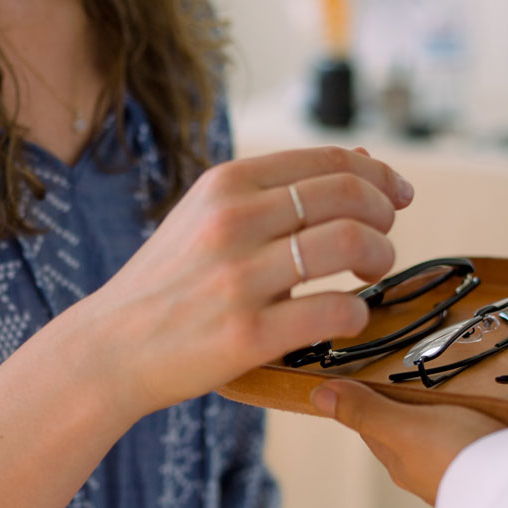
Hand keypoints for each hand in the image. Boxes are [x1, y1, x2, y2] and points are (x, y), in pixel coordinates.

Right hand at [72, 146, 414, 422]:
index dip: (380, 177)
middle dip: (385, 216)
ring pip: (352, 243)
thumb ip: (279, 188)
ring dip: (381, 258)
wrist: (110, 347)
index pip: (330, 161)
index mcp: (227, 184)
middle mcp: (233, 220)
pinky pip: (335, 311)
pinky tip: (347, 318)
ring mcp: (239, 277)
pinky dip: (357, 313)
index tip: (398, 197)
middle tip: (382, 240)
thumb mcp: (209, 215)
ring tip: (368, 275)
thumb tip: (364, 160)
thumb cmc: (170, 281)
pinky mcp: (246, 334)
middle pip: (350, 195)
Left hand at [311, 380, 505, 504]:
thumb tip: (317, 396)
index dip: (366, 398)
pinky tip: (479, 411)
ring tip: (447, 389)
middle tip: (409, 376)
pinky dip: (469, 421)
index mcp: (397, 459)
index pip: (371, 424)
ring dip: (440, 412)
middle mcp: (422, 468)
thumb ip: (365, 410)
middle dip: (405, 404)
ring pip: (437, 434)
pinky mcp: (487, 463)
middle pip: (404, 428)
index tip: (365, 374)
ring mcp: (454, 469)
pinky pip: (469, 438)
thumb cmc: (457, 458)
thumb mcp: (404, 425)